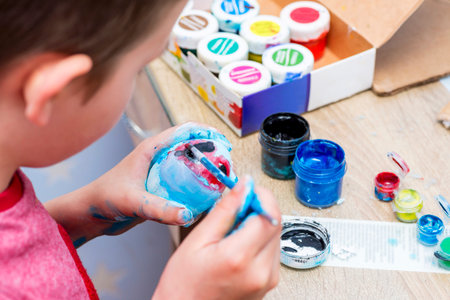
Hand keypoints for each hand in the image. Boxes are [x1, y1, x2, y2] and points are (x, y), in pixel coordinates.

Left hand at [46, 122, 224, 245]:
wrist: (91, 214)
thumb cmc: (104, 198)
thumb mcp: (133, 201)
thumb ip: (159, 208)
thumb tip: (187, 214)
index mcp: (151, 149)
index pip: (184, 131)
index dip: (207, 132)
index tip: (224, 143)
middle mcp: (159, 158)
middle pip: (192, 147)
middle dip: (212, 153)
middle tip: (227, 165)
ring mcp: (161, 173)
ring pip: (191, 166)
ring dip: (206, 171)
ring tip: (222, 181)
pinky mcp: (162, 188)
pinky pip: (185, 184)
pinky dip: (198, 187)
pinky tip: (207, 198)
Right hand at [153, 177, 280, 299]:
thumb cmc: (184, 284)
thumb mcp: (197, 240)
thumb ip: (224, 211)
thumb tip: (243, 186)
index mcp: (240, 258)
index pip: (268, 215)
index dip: (260, 196)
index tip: (246, 188)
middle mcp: (261, 272)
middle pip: (275, 224)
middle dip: (258, 207)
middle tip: (235, 206)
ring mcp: (267, 280)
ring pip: (275, 235)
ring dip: (259, 223)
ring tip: (232, 229)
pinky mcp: (268, 283)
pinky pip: (271, 250)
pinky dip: (258, 239)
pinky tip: (238, 243)